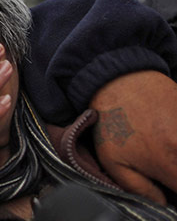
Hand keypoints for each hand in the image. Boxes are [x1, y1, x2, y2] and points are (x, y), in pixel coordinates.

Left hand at [90, 70, 176, 204]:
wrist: (118, 80)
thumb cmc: (113, 121)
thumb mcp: (113, 161)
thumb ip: (140, 189)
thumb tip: (163, 203)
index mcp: (171, 163)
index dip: (176, 192)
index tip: (169, 186)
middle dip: (176, 173)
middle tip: (162, 165)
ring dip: (175, 155)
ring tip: (162, 144)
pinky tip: (168, 132)